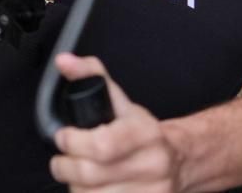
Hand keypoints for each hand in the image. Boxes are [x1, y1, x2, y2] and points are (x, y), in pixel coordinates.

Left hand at [50, 54, 179, 192]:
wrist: (178, 161)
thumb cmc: (142, 132)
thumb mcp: (120, 99)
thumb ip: (90, 75)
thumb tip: (64, 61)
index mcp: (144, 133)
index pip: (101, 145)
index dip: (73, 142)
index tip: (64, 137)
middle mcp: (151, 164)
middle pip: (90, 174)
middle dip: (65, 166)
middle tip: (62, 160)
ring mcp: (150, 191)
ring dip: (76, 186)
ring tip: (80, 175)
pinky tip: (93, 189)